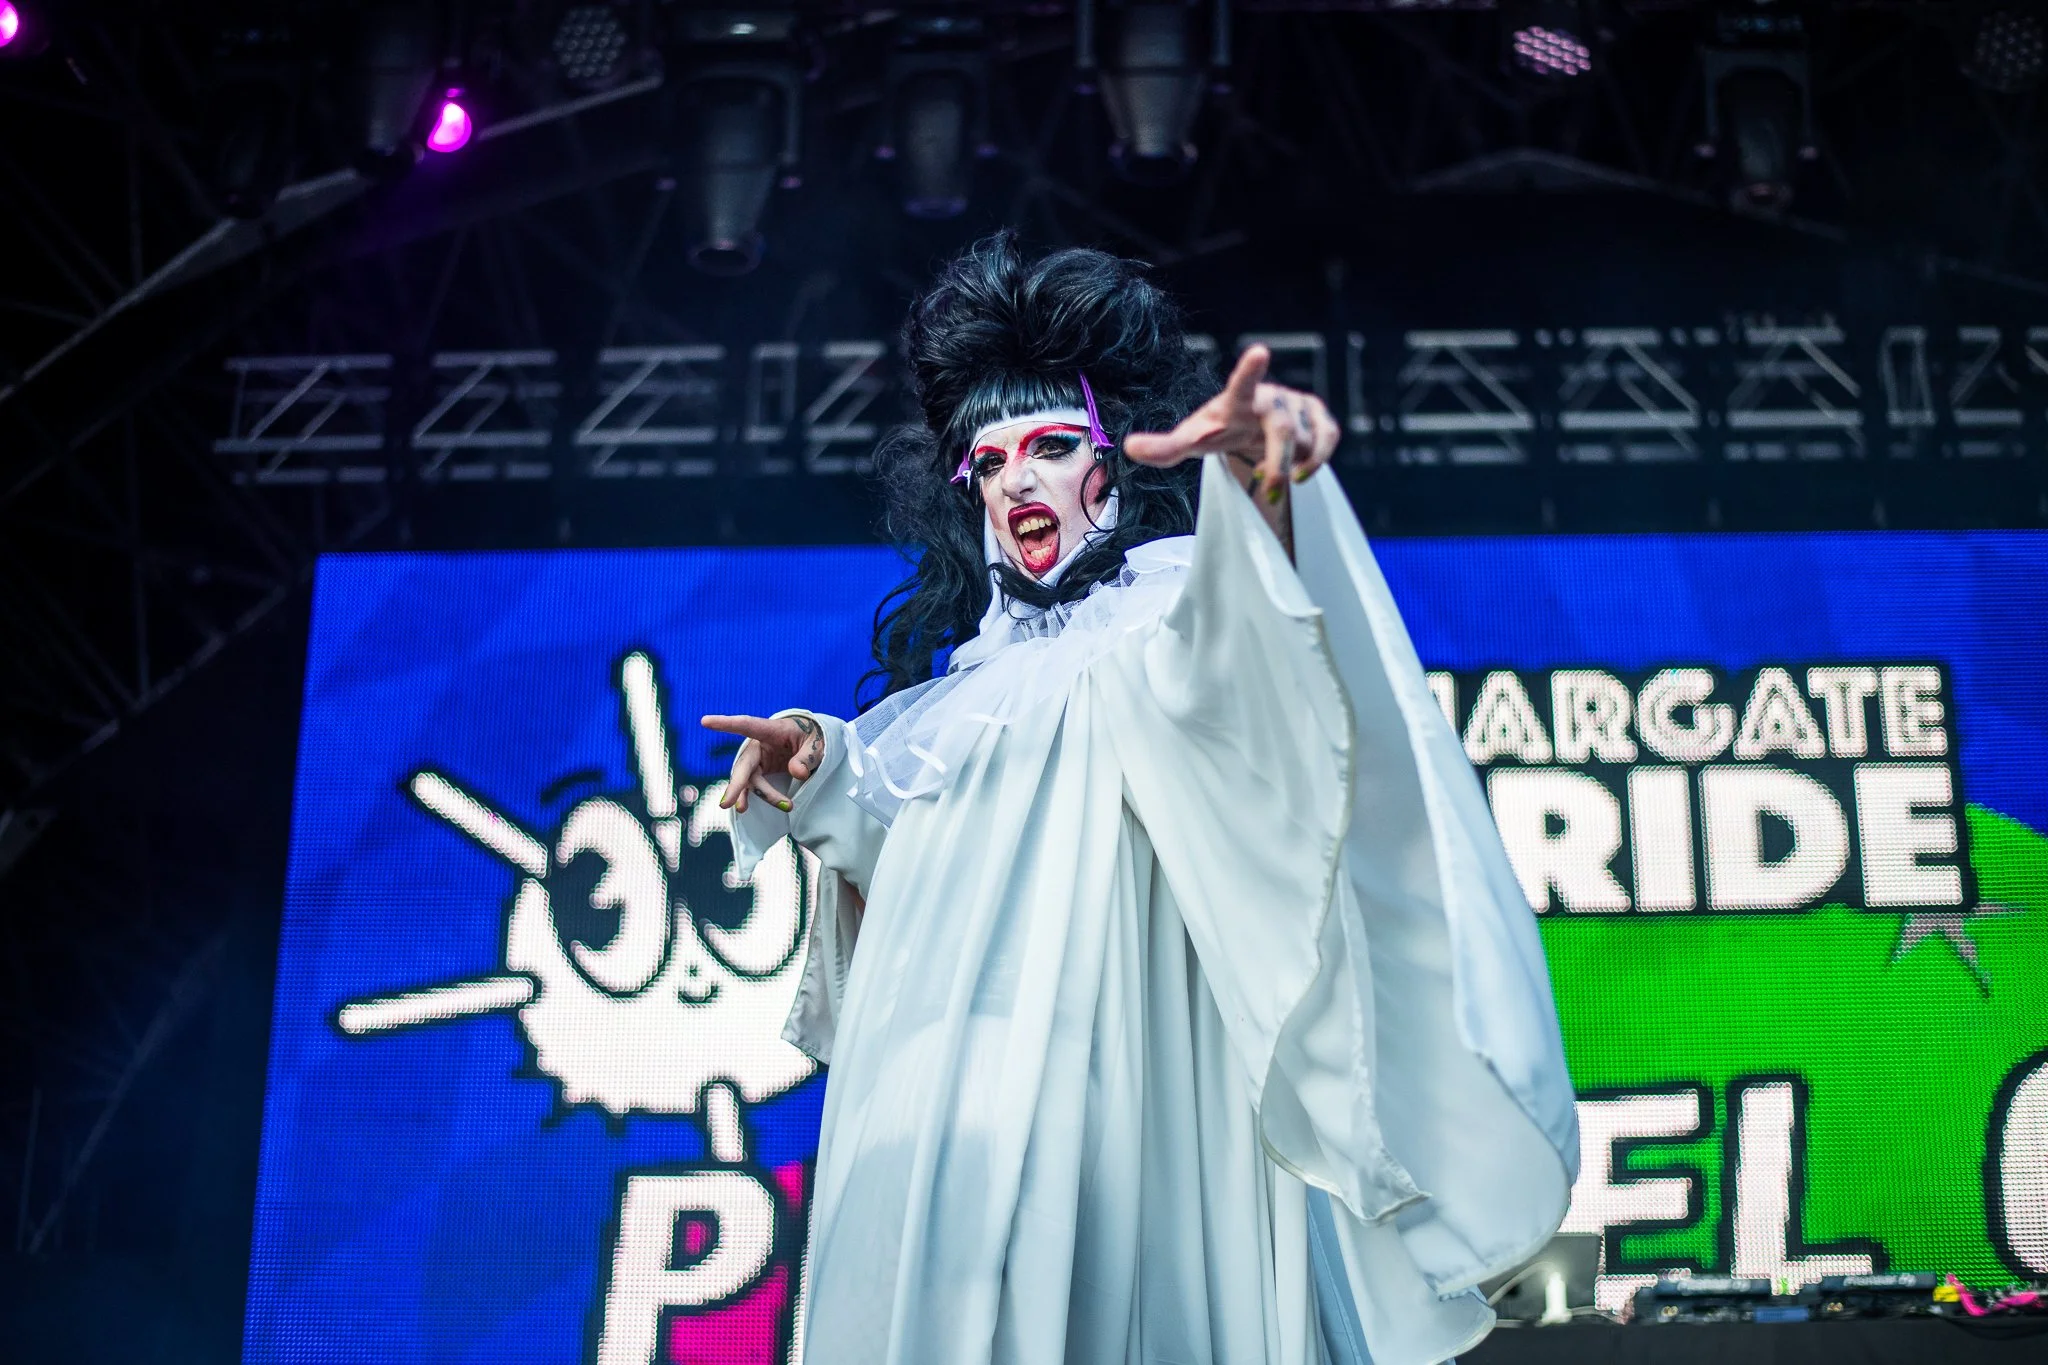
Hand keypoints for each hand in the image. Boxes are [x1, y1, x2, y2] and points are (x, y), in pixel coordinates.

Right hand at [699, 712, 826, 814]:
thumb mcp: (816, 743)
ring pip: (751, 781)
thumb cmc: (812, 736)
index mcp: (769, 730)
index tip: (704, 721)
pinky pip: (751, 787)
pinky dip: (750, 798)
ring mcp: (757, 760)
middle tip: (726, 804)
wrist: (810, 744)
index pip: (746, 725)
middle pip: (744, 765)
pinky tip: (744, 808)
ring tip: (787, 806)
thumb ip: (807, 756)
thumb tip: (798, 773)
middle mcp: (758, 745)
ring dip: (764, 795)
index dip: (725, 724)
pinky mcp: (759, 772)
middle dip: (736, 785)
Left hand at [1123, 345, 1340, 507]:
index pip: (1241, 386)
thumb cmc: (1220, 430)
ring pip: (1307, 443)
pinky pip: (1328, 439)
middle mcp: (1270, 398)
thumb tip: (1128, 448)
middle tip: (1270, 489)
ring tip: (1271, 475)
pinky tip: (1300, 473)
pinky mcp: (1319, 416)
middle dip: (1278, 463)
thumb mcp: (1192, 440)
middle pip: (1283, 432)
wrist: (1251, 425)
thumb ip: (1164, 448)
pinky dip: (1317, 461)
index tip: (1258, 352)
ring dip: (1292, 467)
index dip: (1249, 371)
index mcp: (1237, 401)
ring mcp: (1297, 406)